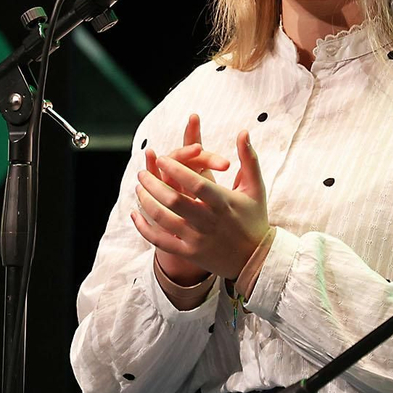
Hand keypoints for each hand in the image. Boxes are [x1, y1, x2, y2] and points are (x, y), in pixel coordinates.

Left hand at [131, 118, 268, 281]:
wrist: (257, 261)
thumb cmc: (255, 218)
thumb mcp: (255, 188)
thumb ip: (248, 158)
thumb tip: (243, 131)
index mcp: (224, 203)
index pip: (197, 183)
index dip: (177, 169)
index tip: (161, 158)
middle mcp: (209, 222)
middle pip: (174, 201)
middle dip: (154, 184)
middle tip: (142, 173)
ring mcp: (198, 239)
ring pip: (164, 220)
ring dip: (146, 202)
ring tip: (139, 188)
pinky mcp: (190, 253)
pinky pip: (161, 241)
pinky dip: (144, 228)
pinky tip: (135, 214)